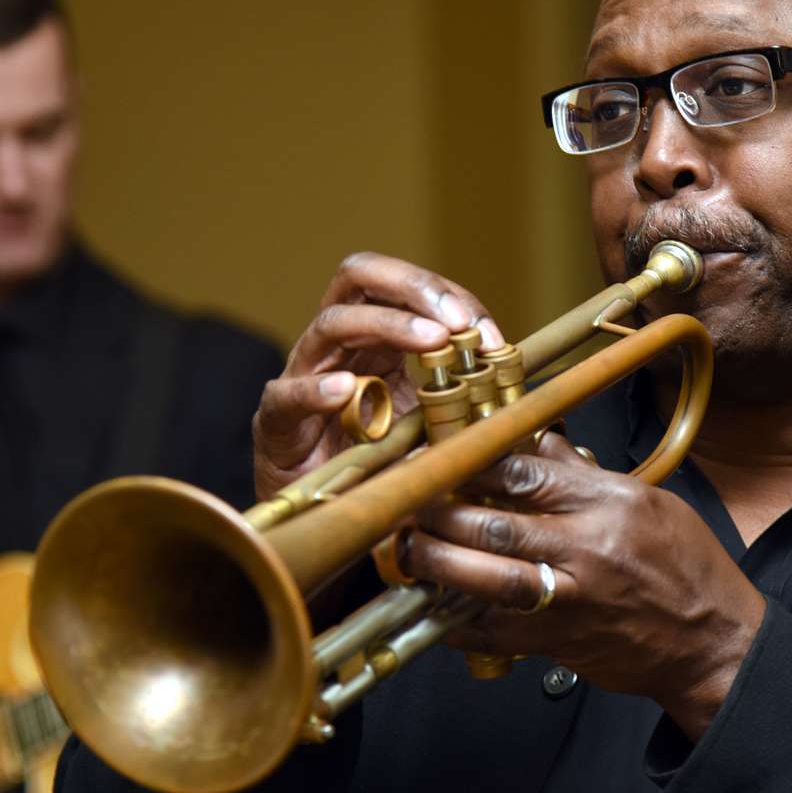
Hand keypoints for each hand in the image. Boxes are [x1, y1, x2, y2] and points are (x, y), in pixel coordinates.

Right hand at [252, 252, 503, 498]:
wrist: (324, 514)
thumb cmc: (378, 465)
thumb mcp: (432, 430)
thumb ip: (462, 407)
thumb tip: (513, 399)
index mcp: (377, 337)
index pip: (412, 291)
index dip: (455, 303)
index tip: (490, 337)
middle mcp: (340, 344)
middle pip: (363, 278)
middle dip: (416, 288)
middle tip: (457, 318)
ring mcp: (306, 375)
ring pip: (334, 323)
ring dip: (389, 325)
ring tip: (432, 341)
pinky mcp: (278, 419)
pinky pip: (289, 394)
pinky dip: (316, 389)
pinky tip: (345, 389)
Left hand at [401, 434, 766, 739]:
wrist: (713, 644)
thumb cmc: (684, 566)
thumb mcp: (646, 500)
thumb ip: (583, 474)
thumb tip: (537, 440)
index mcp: (607, 504)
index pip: (525, 472)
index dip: (472, 463)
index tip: (438, 456)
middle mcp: (585, 549)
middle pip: (495, 524)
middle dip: (439, 512)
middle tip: (403, 501)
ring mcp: (568, 600)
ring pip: (488, 579)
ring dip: (437, 563)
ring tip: (405, 549)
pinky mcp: (556, 643)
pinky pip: (492, 633)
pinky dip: (454, 622)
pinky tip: (427, 607)